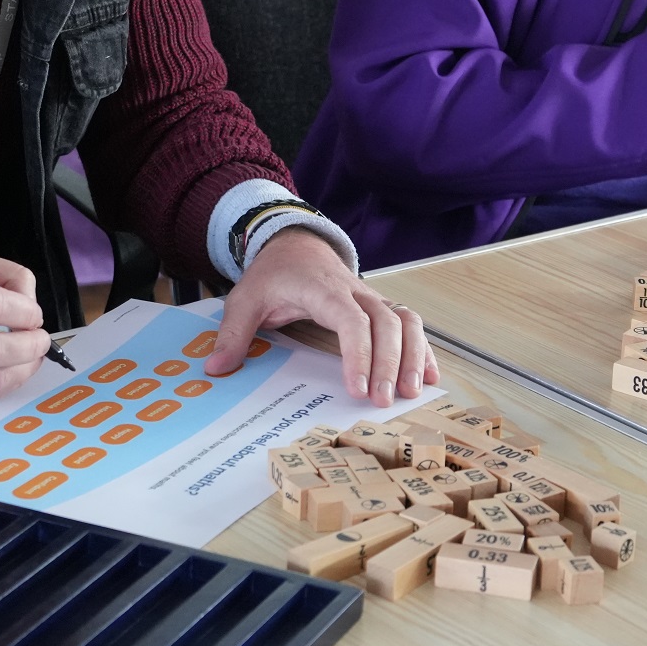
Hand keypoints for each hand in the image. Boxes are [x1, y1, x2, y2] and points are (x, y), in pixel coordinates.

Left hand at [205, 227, 440, 407]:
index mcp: (324, 290)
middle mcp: (356, 292)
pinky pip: (411, 324)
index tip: (357, 388)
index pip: (352, 320)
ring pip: (407, 320)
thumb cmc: (273, 274)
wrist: (295, 244)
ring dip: (414, 355)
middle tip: (385, 401)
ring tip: (413, 392)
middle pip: (388, 322)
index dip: (359, 354)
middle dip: (391, 362)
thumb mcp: (245, 299)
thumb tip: (217, 368)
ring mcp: (373, 298)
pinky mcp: (381, 307)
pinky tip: (430, 377)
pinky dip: (423, 349)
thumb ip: (233, 333)